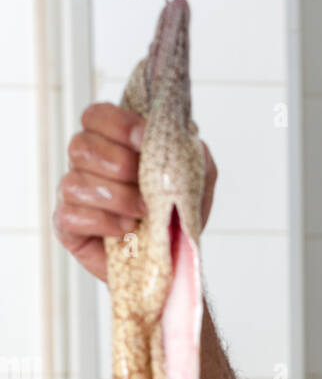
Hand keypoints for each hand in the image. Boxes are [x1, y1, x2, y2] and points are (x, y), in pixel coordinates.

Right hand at [52, 101, 217, 282]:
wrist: (171, 263)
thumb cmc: (175, 219)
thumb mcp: (195, 184)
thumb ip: (194, 156)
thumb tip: (186, 137)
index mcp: (112, 144)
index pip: (96, 116)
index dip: (117, 124)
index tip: (144, 140)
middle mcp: (87, 165)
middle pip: (82, 146)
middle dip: (119, 165)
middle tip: (146, 189)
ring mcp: (74, 195)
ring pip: (75, 182)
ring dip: (116, 197)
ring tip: (142, 213)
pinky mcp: (68, 226)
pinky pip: (72, 215)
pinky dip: (103, 221)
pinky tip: (125, 229)